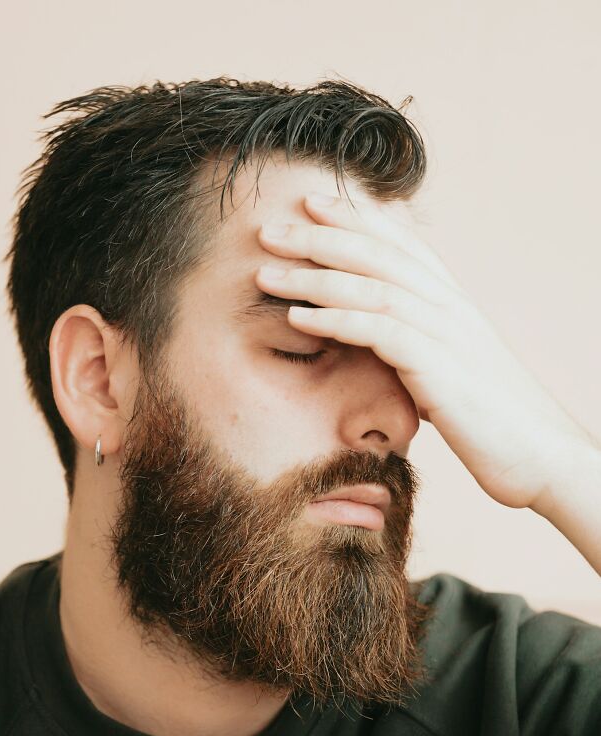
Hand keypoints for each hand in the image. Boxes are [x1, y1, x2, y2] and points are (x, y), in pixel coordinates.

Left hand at [256, 193, 593, 513]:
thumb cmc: (496, 424)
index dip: (356, 219)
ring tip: (267, 270)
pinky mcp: (439, 368)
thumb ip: (424, 352)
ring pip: (371, 286)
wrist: (544, 457)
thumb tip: (392, 351)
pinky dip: (334, 319)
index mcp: (453, 305)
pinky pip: (379, 331)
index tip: (311, 203)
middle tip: (268, 228)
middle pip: (378, 254)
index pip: (401, 246)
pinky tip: (297, 317)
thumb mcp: (455, 376)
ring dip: (314, 275)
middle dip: (320, 236)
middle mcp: (450, 308)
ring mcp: (447, 334)